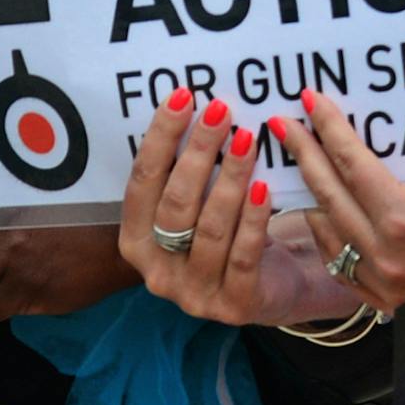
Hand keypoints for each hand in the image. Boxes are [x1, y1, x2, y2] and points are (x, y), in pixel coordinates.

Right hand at [117, 89, 349, 326]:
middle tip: (221, 112)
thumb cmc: (226, 235)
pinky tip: (262, 187)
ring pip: (210, 229)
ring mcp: (193, 294)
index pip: (141, 183)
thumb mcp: (197, 207)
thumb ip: (186, 172)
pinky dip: (253, 218)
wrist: (268, 289)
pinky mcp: (233, 306)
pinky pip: (243, 256)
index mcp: (135, 242)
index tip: (183, 98)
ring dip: (229, 178)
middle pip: (175, 205)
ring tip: (248, 140)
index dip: (160, 139)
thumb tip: (196, 105)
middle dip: (197, 153)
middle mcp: (156, 273)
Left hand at [275, 89, 404, 313]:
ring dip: (310, 195)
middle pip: (328, 194)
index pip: (353, 165)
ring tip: (298, 165)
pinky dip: (327, 235)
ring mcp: (381, 283)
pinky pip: (339, 264)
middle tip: (282, 123)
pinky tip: (322, 215)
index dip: (328, 130)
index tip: (308, 101)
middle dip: (303, 154)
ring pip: (326, 231)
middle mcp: (384, 254)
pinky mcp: (386, 303)